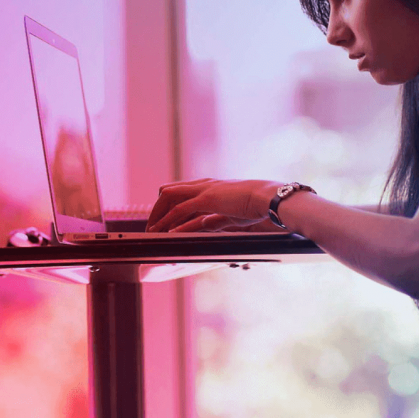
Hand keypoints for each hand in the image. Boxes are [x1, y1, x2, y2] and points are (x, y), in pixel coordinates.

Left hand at [147, 178, 280, 232]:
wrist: (267, 197)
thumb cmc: (255, 205)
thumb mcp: (230, 214)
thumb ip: (215, 219)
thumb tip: (203, 224)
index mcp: (208, 186)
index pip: (179, 193)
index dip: (167, 206)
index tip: (160, 220)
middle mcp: (202, 185)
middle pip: (169, 193)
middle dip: (157, 210)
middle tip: (151, 226)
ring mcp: (203, 191)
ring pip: (171, 200)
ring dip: (159, 216)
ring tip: (152, 230)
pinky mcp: (207, 199)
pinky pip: (183, 210)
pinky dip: (172, 221)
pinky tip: (167, 231)